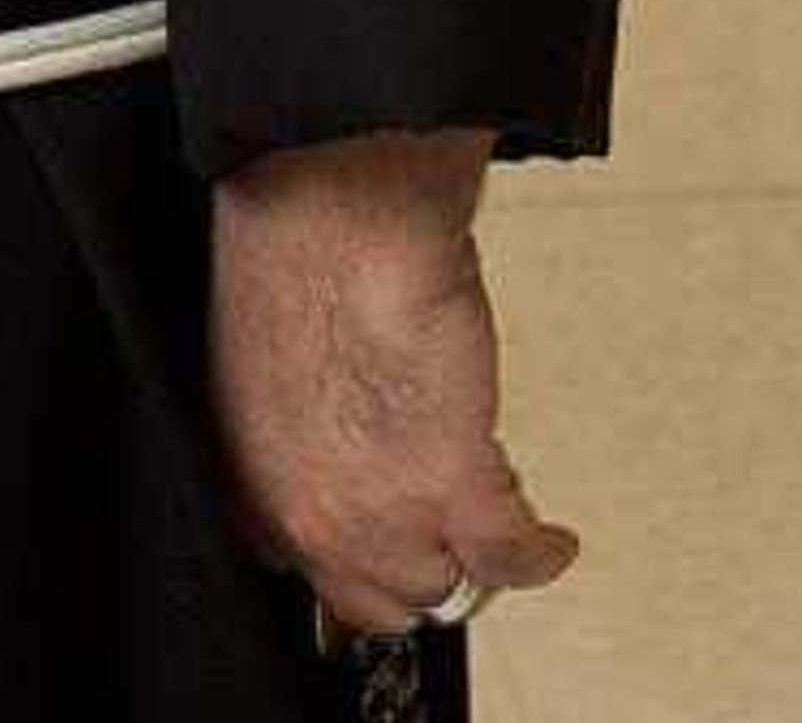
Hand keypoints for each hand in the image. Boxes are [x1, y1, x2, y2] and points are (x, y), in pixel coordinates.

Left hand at [204, 124, 582, 641]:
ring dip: (475, 554)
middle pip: (374, 596)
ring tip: (496, 516)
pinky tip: (551, 538)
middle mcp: (308, 507)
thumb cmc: (297, 243)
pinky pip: (509, 559)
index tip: (376, 535)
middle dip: (414, 566)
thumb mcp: (260, 352)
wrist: (338, 206)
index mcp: (250, 468)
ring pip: (443, 588)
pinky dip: (541, 550)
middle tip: (445, 532)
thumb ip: (285, 412)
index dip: (346, 550)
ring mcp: (379, 510)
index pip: (296, 559)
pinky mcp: (451, 487)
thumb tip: (325, 424)